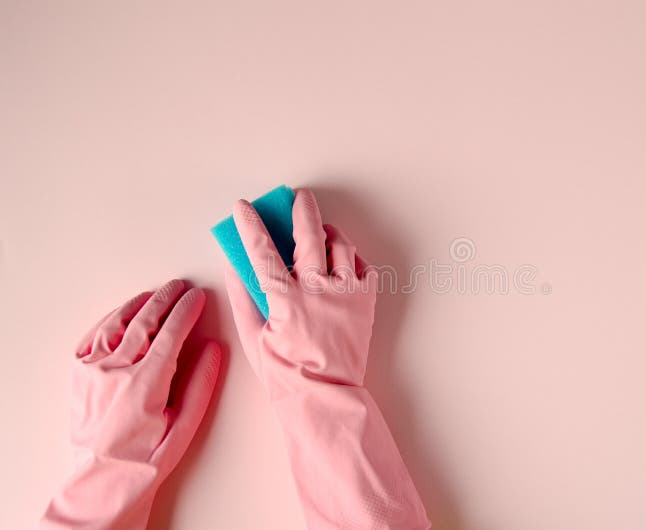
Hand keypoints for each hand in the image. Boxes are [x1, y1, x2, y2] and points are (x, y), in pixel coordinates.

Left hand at [42, 279, 220, 529]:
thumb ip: (201, 383)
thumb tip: (214, 349)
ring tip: (155, 294)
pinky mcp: (77, 375)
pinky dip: (112, 319)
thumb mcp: (184, 426)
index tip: (198, 297)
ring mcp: (91, 370)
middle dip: (167, 299)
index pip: (171, 332)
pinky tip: (123, 315)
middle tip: (181, 287)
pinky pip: (94, 335)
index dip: (187, 310)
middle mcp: (115, 371)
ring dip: (139, 304)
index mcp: (145, 383)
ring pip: (117, 323)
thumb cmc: (145, 460)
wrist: (101, 483)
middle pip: (145, 320)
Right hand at [224, 189, 429, 528]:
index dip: (250, 225)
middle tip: (299, 197)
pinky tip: (341, 264)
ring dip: (329, 234)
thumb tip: (234, 266)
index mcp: (285, 298)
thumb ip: (242, 297)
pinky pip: (364, 265)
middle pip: (310, 233)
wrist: (326, 395)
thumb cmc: (285, 372)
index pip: (262, 250)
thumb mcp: (254, 336)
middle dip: (302, 208)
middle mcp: (317, 289)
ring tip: (321, 235)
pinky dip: (352, 259)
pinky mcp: (365, 300)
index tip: (243, 206)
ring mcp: (345, 293)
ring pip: (341, 245)